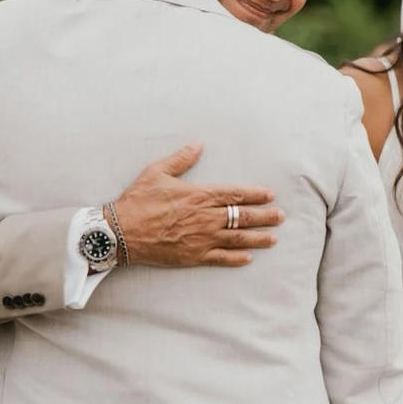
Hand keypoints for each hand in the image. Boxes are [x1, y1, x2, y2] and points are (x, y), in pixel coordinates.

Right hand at [113, 142, 283, 267]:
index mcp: (199, 195)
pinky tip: (248, 258)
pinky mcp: (193, 256)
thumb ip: (181, 159)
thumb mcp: (157, 172)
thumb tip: (198, 144)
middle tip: (281, 217)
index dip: (255, 194)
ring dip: (258, 238)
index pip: (236, 194)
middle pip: (243, 217)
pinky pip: (221, 258)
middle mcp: (206, 217)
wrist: (121, 232)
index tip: (270, 195)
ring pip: (237, 238)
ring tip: (273, 238)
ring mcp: (201, 238)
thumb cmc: (138, 200)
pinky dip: (236, 258)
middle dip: (265, 216)